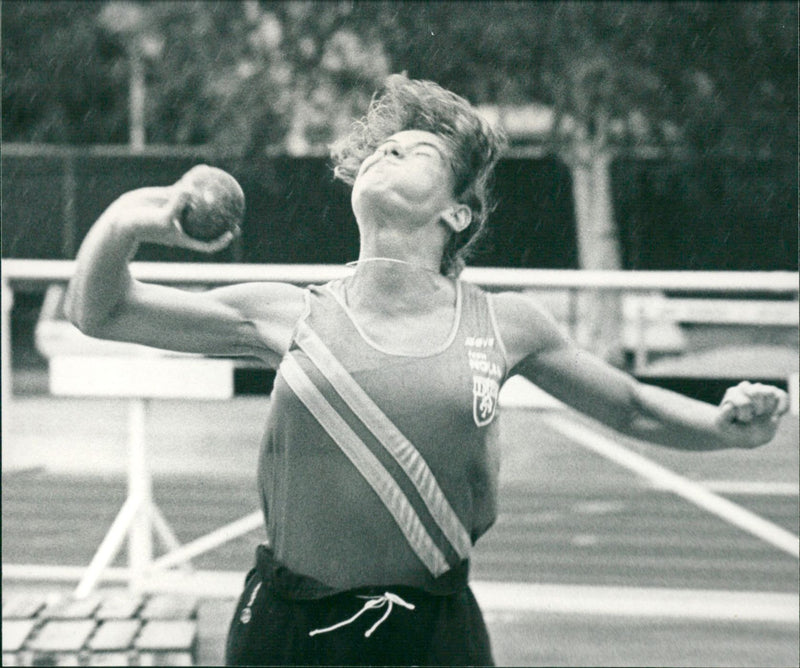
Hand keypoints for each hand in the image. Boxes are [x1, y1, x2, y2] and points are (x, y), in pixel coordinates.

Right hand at [108, 186, 236, 252]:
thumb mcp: (161, 217)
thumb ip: (177, 205)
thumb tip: (191, 191)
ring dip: (211, 195)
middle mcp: (183, 225)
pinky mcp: (170, 196)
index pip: (207, 244)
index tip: (232, 233)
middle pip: (208, 224)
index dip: (221, 241)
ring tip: (225, 185)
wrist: (123, 217)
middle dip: (223, 219)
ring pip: (199, 202)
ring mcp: (178, 210)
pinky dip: (195, 179)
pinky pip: (186, 187)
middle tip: (237, 212)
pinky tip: (205, 168)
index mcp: (184, 238)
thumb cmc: (142, 224)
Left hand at [715, 381, 789, 447]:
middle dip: (757, 410)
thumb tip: (730, 407)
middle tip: (751, 418)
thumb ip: (723, 417)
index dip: (744, 416)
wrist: (745, 435)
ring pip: (769, 393)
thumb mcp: (723, 426)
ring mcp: (759, 390)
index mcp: (732, 394)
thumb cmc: (732, 429)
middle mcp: (745, 388)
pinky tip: (775, 415)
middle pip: (756, 393)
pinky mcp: (773, 395)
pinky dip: (782, 407)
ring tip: (760, 415)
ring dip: (768, 408)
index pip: (743, 402)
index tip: (739, 421)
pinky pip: (781, 395)